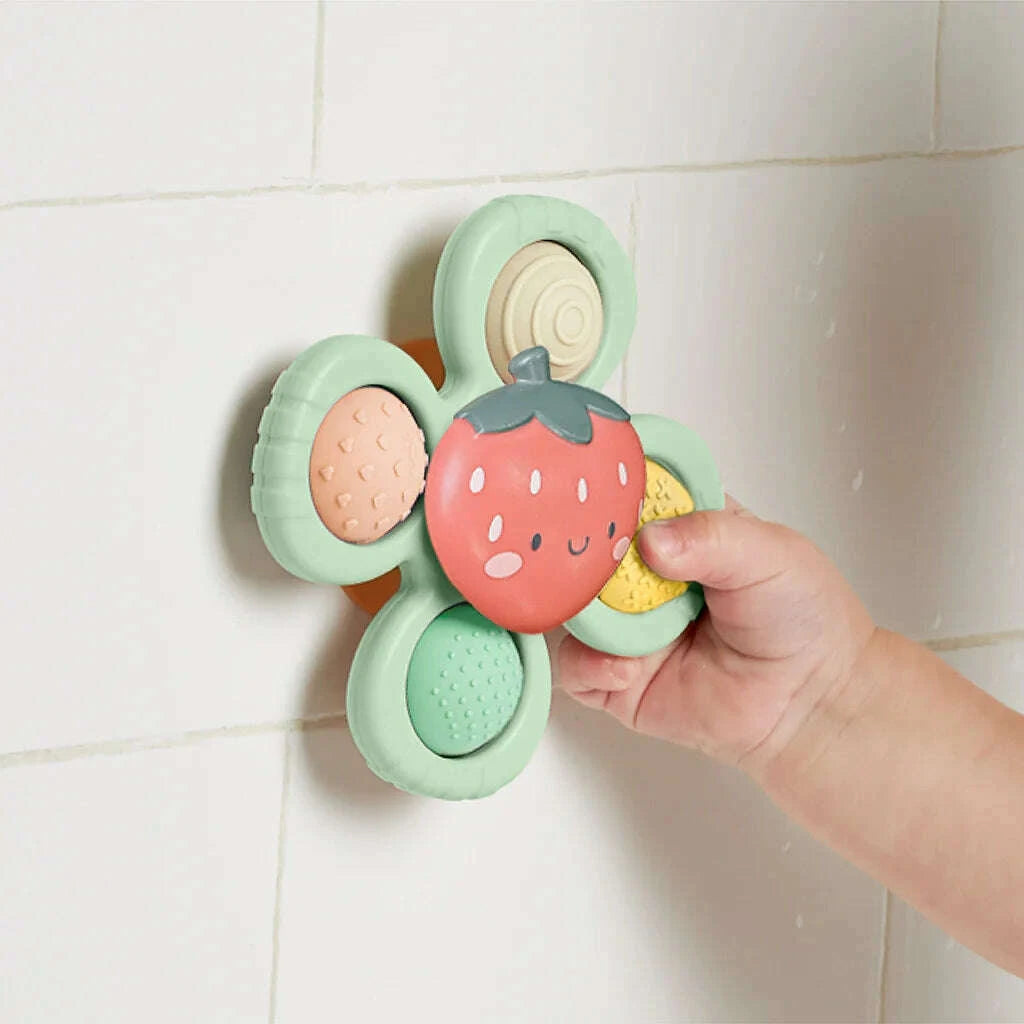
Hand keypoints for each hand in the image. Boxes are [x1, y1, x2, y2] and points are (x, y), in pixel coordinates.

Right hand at [557, 498, 876, 769]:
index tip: (592, 485)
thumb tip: (651, 540)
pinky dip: (591, 665)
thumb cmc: (802, 617)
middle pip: (587, 548)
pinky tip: (627, 668)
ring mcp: (627, 625)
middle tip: (586, 555)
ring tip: (614, 617)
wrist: (812, 704)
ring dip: (585, 610)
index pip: (629, 495)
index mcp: (679, 528)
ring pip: (573, 606)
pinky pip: (576, 667)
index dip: (608, 487)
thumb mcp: (769, 554)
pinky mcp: (617, 678)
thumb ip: (711, 537)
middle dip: (579, 550)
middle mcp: (644, 573)